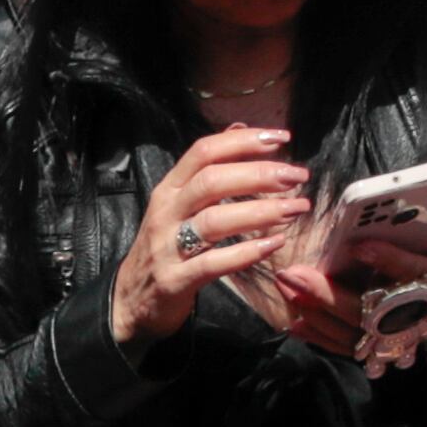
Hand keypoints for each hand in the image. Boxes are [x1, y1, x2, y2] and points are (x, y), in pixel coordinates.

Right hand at [112, 125, 309, 350]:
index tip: (282, 138)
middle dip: (259, 174)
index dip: (243, 141)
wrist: (130, 299)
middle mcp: (166, 211)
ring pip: (215, 220)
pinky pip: (213, 263)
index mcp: (169, 188)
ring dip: (261, 212)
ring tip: (296, 208)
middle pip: (212, 181)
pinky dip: (246, 252)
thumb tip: (239, 127)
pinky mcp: (174, 280)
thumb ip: (208, 167)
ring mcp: (167, 246)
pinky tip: (275, 244)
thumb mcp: (179, 202)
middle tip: (297, 176)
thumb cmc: (165, 245)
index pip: (204, 151)